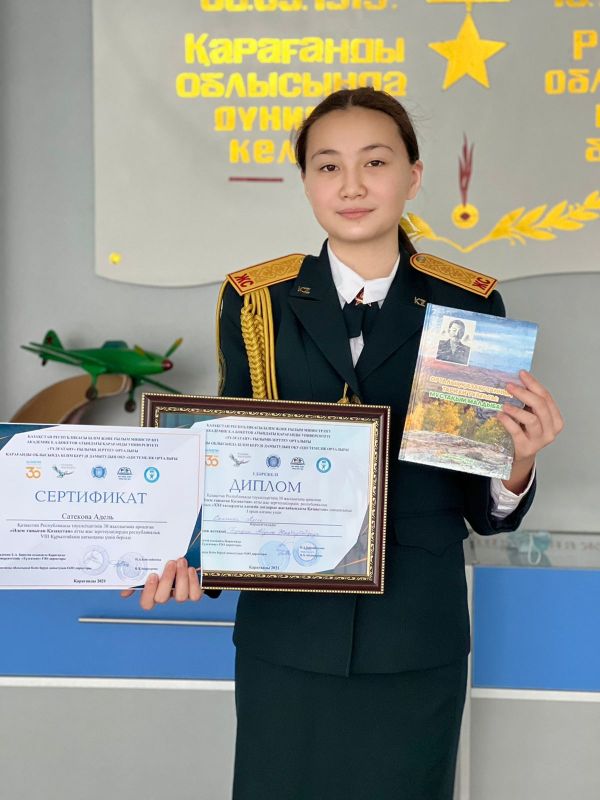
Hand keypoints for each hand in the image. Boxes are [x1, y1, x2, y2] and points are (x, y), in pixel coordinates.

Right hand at [120, 557, 202, 609]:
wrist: (182, 560)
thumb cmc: (161, 563)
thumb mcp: (148, 567)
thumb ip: (135, 579)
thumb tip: (124, 592)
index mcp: (152, 593)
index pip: (146, 603)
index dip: (149, 591)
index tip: (153, 574)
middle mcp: (165, 596)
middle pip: (162, 598)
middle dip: (167, 579)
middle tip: (170, 562)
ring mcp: (179, 596)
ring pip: (180, 597)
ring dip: (181, 577)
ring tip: (181, 561)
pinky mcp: (193, 593)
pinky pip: (194, 595)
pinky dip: (193, 582)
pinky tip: (191, 569)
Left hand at [498, 370, 563, 493]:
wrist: (520, 456)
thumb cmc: (525, 431)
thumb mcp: (531, 416)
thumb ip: (529, 402)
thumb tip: (517, 379)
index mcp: (555, 419)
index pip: (546, 397)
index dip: (533, 384)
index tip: (521, 373)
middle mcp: (551, 430)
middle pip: (540, 406)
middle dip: (524, 393)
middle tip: (509, 386)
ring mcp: (540, 440)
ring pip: (532, 419)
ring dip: (516, 409)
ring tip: (504, 404)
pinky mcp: (526, 448)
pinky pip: (517, 432)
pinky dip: (508, 421)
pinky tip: (500, 415)